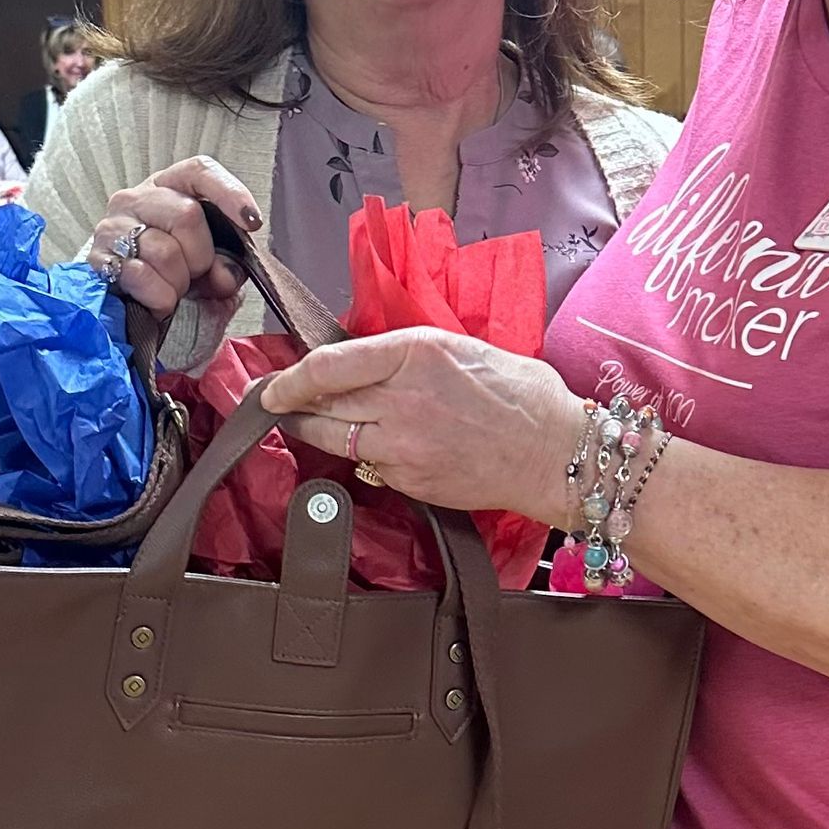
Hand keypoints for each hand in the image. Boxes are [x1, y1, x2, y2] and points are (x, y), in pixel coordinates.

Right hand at [88, 157, 262, 317]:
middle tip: (195, 274)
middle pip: (186, 214)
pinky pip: (139, 275)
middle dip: (201, 255)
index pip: (200, 171)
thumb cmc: (175, 273)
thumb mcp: (212, 267)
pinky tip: (158, 301)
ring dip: (178, 282)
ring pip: (163, 250)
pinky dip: (158, 297)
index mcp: (170, 188)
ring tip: (173, 289)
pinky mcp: (98, 257)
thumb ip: (228, 266)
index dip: (229, 193)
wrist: (130, 300)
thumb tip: (224, 274)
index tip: (251, 222)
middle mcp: (137, 198)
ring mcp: (112, 225)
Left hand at [259, 328, 581, 521]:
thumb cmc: (520, 394)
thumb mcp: (461, 347)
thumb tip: (360, 363)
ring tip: (315, 424)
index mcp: (416, 353)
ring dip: (318, 431)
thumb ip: (407, 354)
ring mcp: (402, 445)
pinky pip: (368, 465)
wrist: (554, 453)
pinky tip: (380, 447)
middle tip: (281, 403)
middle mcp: (402, 398)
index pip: (327, 365)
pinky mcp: (409, 480)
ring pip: (334, 438)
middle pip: (321, 404)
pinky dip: (364, 455)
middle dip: (295, 405)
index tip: (274, 385)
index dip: (290, 378)